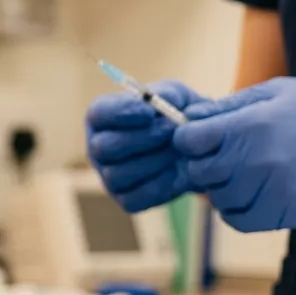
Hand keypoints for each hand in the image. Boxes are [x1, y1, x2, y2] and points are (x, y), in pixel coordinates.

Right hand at [86, 81, 207, 211]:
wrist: (197, 146)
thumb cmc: (177, 115)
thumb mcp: (177, 96)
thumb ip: (168, 95)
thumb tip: (159, 106)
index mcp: (103, 117)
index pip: (98, 114)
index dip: (121, 113)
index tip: (150, 111)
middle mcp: (98, 148)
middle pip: (102, 148)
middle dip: (141, 138)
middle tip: (171, 129)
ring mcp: (109, 177)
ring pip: (117, 175)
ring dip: (154, 161)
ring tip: (178, 150)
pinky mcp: (126, 199)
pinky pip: (135, 198)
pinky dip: (160, 184)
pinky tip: (177, 170)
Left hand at [173, 78, 295, 231]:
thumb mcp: (277, 91)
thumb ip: (230, 107)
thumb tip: (189, 119)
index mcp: (250, 124)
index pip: (189, 141)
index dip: (189, 139)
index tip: (200, 139)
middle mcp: (256, 160)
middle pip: (199, 172)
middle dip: (204, 164)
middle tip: (223, 158)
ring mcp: (271, 190)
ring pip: (217, 199)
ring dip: (222, 189)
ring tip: (244, 174)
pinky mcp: (287, 212)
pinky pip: (239, 221)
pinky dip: (237, 211)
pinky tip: (252, 195)